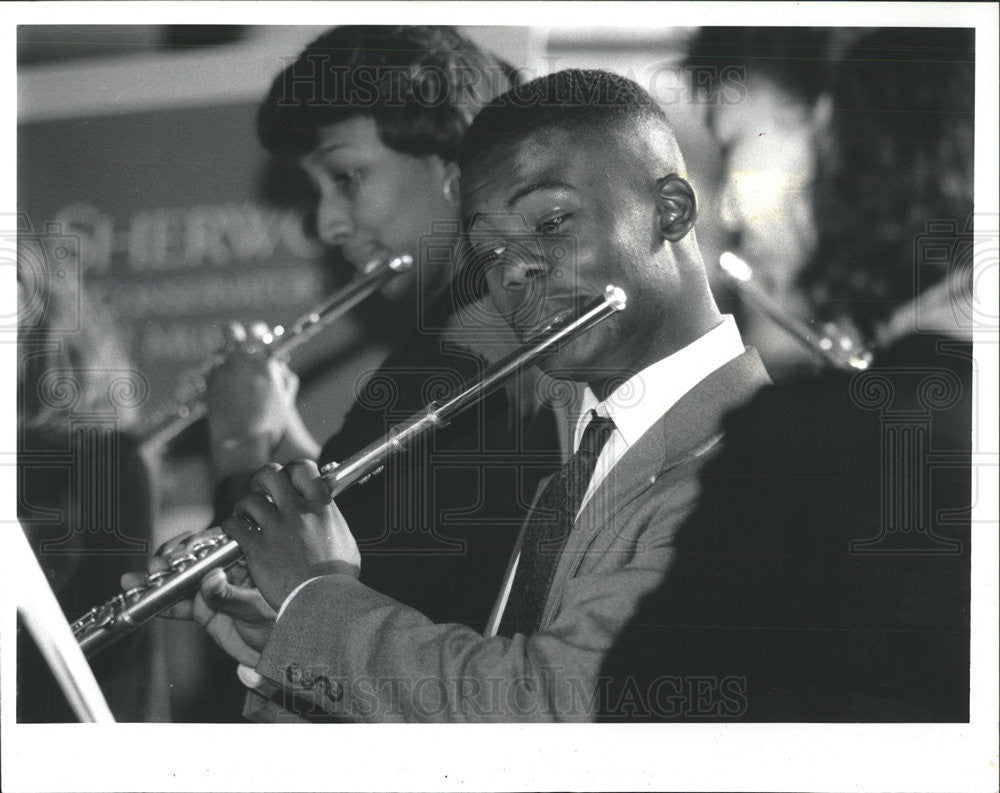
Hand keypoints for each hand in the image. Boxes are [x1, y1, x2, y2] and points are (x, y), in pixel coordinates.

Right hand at [121, 528, 276, 666]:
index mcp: (246, 560)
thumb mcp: (257, 610)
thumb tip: (211, 579)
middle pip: (193, 557)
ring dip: (156, 579)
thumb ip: (231, 596)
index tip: (183, 553)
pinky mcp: (201, 608)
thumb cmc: (279, 625)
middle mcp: (225, 569)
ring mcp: (211, 588)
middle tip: (158, 567)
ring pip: (179, 578)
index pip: (218, 544)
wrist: (276, 653)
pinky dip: (158, 602)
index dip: (197, 545)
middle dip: (171, 559)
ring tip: (138, 580)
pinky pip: (176, 604)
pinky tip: (141, 599)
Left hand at [205, 321, 300, 467]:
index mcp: (265, 365)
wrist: (243, 445)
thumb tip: (278, 366)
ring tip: (227, 362)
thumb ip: (284, 379)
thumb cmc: (269, 427)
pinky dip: (216, 370)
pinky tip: (221, 378)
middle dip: (234, 331)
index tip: (259, 330)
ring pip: (217, 351)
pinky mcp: (208, 385)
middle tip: (236, 333)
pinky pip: (210, 369)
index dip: (258, 331)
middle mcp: (241, 364)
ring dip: (223, 352)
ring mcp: (222, 373)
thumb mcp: (285, 401)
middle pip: (231, 331)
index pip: (260, 334)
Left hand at [222, 460, 359, 611]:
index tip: (287, 481)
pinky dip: (231, 526)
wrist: (324, 603)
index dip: (291, 471)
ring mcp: (276, 529)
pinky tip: (235, 532)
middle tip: (260, 493)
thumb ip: (331, 522)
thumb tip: (326, 515)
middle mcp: (298, 512)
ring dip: (243, 506)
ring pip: (249, 499)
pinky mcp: (257, 548)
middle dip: (261, 481)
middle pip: (270, 475)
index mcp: (322, 507)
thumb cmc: (337, 579)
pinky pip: (234, 525)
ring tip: (245, 516)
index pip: (302, 468)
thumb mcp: (345, 541)